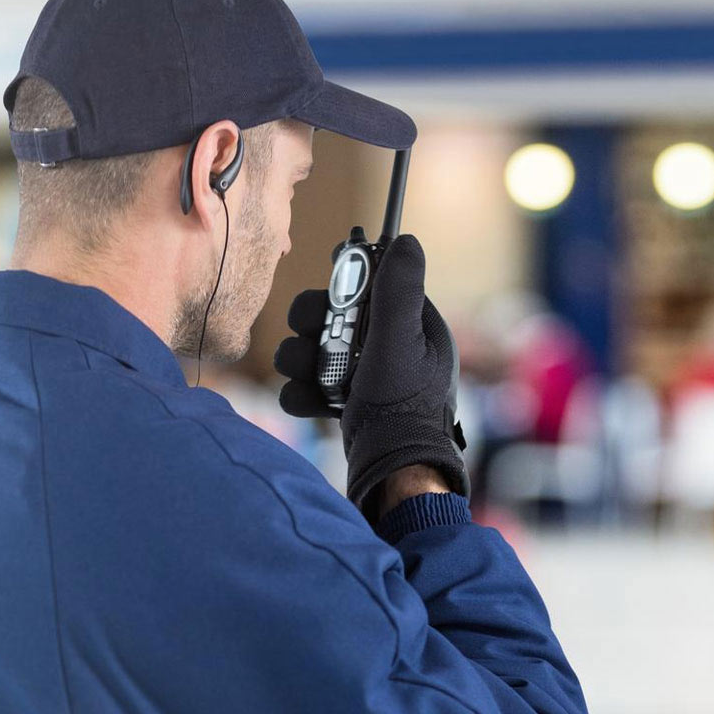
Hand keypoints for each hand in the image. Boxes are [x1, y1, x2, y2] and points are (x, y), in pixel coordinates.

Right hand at [273, 234, 467, 513]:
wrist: (394, 473)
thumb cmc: (403, 406)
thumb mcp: (401, 339)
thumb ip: (399, 290)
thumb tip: (407, 240)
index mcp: (412, 327)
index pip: (373, 285)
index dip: (346, 282)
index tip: (330, 285)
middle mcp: (390, 349)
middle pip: (332, 315)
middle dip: (313, 323)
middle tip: (311, 332)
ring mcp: (365, 379)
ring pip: (314, 349)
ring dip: (301, 358)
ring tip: (309, 375)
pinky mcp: (345, 406)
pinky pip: (309, 386)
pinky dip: (303, 393)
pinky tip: (311, 404)